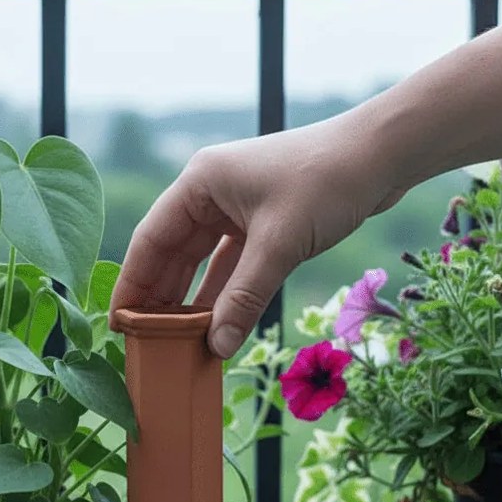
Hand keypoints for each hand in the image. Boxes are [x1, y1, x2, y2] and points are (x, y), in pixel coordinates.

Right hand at [109, 111, 404, 357]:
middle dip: (160, 299)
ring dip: (194, 300)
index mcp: (199, 183)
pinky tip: (217, 324)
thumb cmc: (326, 182)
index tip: (119, 323)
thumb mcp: (279, 244)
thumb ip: (245, 297)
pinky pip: (233, 264)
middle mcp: (210, 193)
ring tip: (177, 342)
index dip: (132, 284)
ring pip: (203, 262)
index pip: (151, 240)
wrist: (383, 154)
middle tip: (146, 343)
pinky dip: (226, 292)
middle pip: (172, 253)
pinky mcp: (262, 222)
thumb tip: (217, 347)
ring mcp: (237, 207)